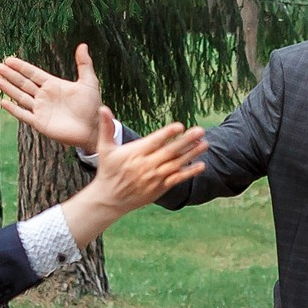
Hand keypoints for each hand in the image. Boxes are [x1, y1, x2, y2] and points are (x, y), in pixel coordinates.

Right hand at [0, 44, 104, 151]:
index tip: (8, 59)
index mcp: (53, 85)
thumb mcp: (89, 82)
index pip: (32, 74)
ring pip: (20, 97)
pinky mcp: (40, 123)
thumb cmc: (92, 106)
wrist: (93, 128)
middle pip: (23, 83)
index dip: (20, 66)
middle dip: (10, 75)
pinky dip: (13, 109)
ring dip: (8, 88)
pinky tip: (3, 102)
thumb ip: (84, 64)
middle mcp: (44, 96)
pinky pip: (23, 115)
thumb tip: (83, 45)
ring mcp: (41, 110)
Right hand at [57, 109, 207, 247]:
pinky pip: (177, 179)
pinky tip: (201, 165)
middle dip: (186, 141)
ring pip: (176, 164)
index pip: (154, 142)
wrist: (109, 199)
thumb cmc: (108, 171)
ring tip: (205, 144)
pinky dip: (189, 172)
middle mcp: (146, 165)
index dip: (167, 134)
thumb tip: (102, 108)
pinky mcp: (159, 188)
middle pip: (169, 152)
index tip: (180, 126)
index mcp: (135, 153)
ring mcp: (154, 178)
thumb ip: (106, 128)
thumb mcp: (105, 149)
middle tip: (200, 130)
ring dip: (192, 154)